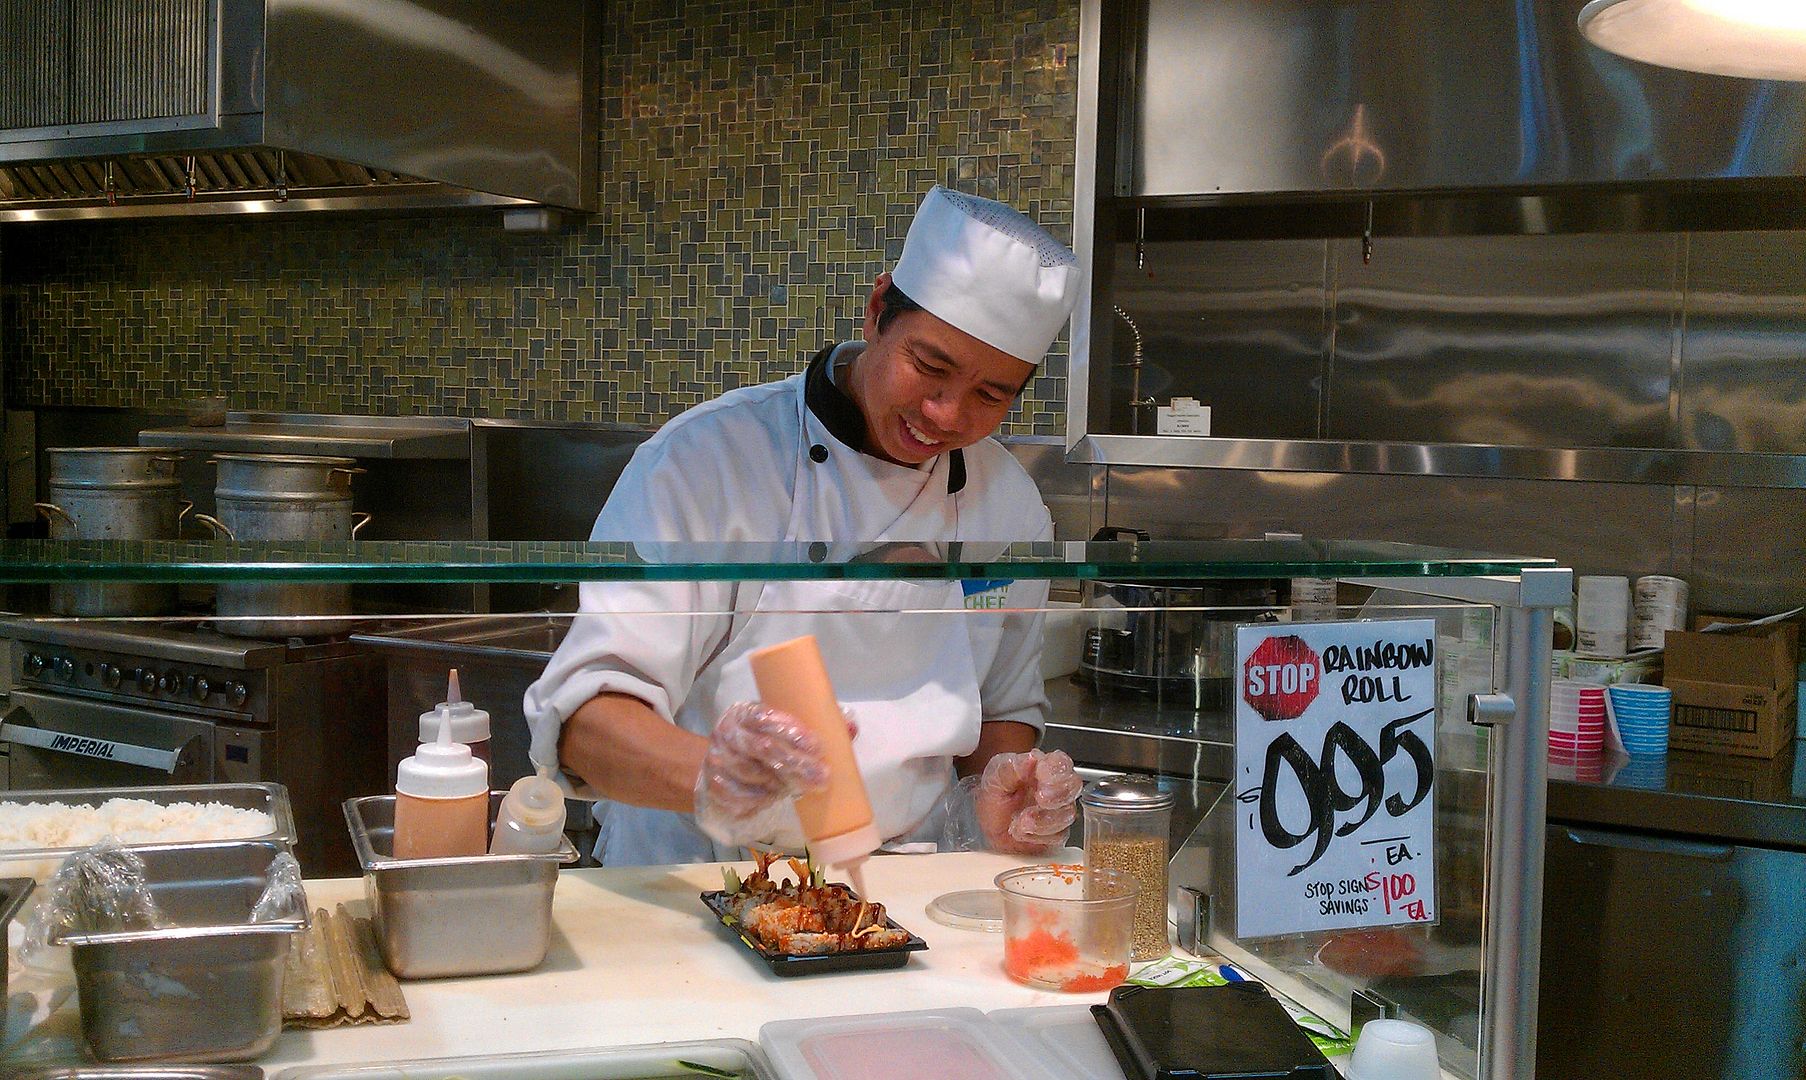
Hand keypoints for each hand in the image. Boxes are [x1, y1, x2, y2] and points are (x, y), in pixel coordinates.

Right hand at [692, 702, 852, 847]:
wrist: (721, 761)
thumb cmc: (761, 741)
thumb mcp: (782, 727)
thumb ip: (817, 724)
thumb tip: (851, 728)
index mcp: (744, 713)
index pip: (765, 717)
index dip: (791, 731)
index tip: (816, 746)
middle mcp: (727, 734)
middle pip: (762, 748)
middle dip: (796, 764)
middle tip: (821, 778)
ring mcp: (717, 760)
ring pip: (752, 775)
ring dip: (779, 784)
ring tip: (797, 788)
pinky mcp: (714, 787)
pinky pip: (740, 798)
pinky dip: (760, 800)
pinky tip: (773, 798)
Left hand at [973, 749, 1080, 854]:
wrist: (987, 823)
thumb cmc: (995, 795)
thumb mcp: (996, 777)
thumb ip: (1013, 768)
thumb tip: (1032, 758)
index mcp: (1043, 768)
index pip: (1061, 762)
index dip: (1055, 770)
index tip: (1041, 775)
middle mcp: (1056, 788)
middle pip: (1073, 786)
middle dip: (1057, 795)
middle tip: (1039, 798)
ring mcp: (1059, 811)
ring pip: (1067, 814)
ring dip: (1043, 820)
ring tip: (1020, 820)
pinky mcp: (1056, 833)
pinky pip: (1058, 836)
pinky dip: (1037, 836)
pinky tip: (1021, 831)